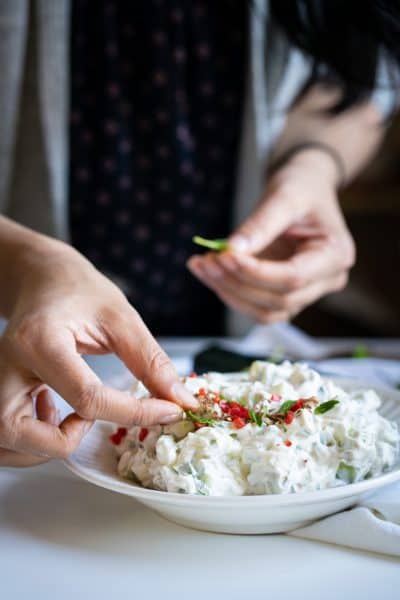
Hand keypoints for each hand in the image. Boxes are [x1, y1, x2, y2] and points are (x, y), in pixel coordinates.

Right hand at [0, 240, 196, 466]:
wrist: (41, 278)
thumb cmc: (77, 289)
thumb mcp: (120, 318)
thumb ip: (149, 361)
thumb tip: (179, 400)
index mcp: (40, 341)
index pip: (86, 398)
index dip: (134, 413)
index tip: (166, 412)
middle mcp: (6, 364)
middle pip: (18, 432)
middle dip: (63, 441)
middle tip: (90, 420)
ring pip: (7, 442)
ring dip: (44, 446)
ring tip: (73, 417)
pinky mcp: (0, 388)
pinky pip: (7, 435)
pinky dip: (32, 440)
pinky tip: (54, 413)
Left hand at [187, 149, 354, 322]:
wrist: (304, 188)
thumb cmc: (301, 187)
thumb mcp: (283, 196)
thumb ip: (259, 225)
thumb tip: (231, 250)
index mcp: (336, 255)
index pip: (293, 278)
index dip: (255, 272)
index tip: (224, 255)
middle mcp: (326, 281)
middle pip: (278, 300)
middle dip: (237, 283)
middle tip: (206, 259)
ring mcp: (307, 292)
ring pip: (266, 312)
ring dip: (230, 293)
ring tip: (203, 265)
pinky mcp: (286, 295)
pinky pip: (257, 306)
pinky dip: (230, 292)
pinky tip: (209, 272)